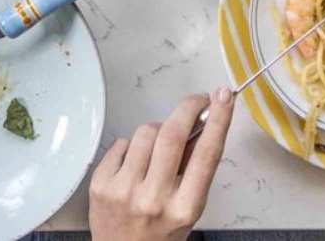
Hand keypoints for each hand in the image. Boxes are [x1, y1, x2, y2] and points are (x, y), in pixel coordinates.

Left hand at [89, 90, 232, 240]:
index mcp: (184, 208)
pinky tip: (134, 164)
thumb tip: (200, 126)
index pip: (206, 156)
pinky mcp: (100, 184)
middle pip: (172, 135)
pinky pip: (122, 143)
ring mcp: (124, 190)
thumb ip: (194, 172)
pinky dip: (132, 146)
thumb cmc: (158, 234)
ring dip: (157, 130)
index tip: (223, 98)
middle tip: (197, 101)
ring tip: (158, 149)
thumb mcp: (188, 210)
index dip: (218, 121)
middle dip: (187, 108)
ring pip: (145, 132)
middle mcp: (154, 199)